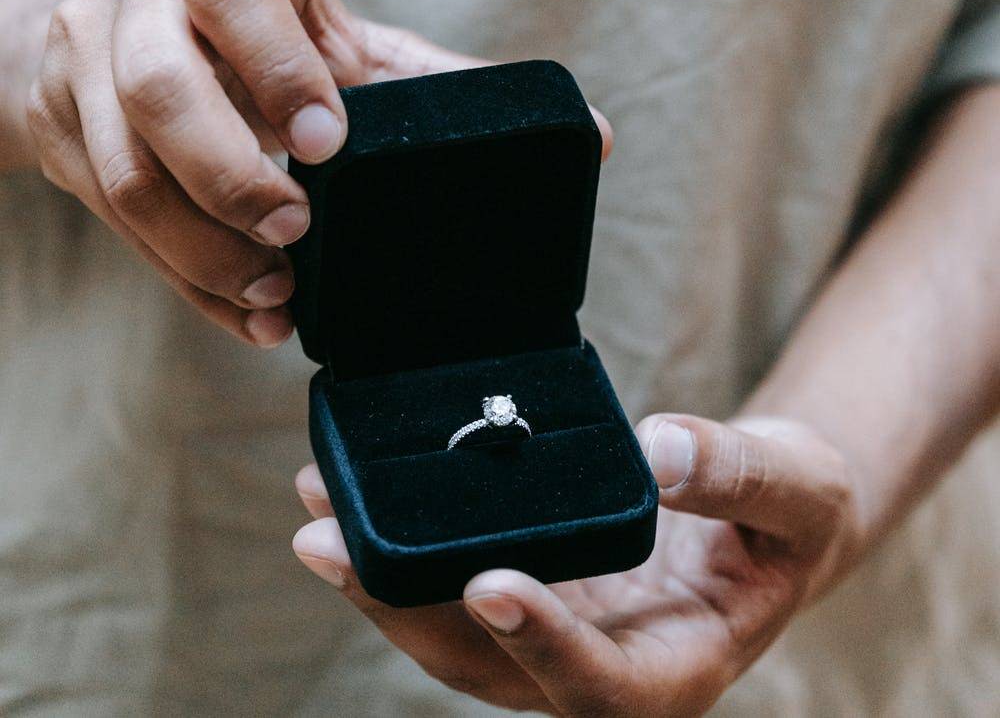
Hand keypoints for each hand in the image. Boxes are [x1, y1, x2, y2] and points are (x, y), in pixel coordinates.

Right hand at [24, 0, 551, 345]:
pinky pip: (109, 219)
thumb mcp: (339, 37)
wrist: (124, 28)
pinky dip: (180, 277)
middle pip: (158, 87)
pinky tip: (242, 311)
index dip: (280, 69)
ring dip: (201, 248)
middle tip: (296, 234)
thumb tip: (590, 134)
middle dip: (229, 173)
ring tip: (274, 295)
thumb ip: (436, 83)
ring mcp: (82, 62)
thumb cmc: (261, 33)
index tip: (330, 145)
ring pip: (123, 170)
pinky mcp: (60, 128)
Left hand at [292, 414, 860, 715]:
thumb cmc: (793, 510)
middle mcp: (604, 668)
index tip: (489, 585)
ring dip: (382, 581)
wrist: (768, 513)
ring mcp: (561, 633)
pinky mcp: (537, 589)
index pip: (600, 685)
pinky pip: (458, 580)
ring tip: (317, 511)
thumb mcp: (798, 485)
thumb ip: (738, 473)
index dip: (544, 643)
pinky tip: (350, 498)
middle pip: (492, 666)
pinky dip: (404, 547)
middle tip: (329, 543)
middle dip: (407, 611)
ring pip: (456, 633)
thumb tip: (662, 450)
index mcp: (677, 667)